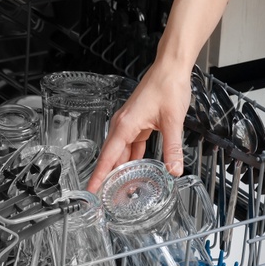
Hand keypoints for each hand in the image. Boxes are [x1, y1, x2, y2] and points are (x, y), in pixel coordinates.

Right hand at [87, 59, 192, 191]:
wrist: (171, 67)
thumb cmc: (167, 86)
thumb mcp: (172, 121)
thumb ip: (172, 147)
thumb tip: (174, 169)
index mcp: (126, 124)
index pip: (108, 157)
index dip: (99, 175)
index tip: (91, 190)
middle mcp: (123, 124)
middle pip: (112, 156)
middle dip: (108, 176)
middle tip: (106, 197)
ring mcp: (130, 123)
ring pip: (121, 151)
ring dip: (121, 168)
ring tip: (121, 187)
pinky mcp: (138, 122)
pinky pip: (131, 144)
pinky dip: (131, 157)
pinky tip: (136, 167)